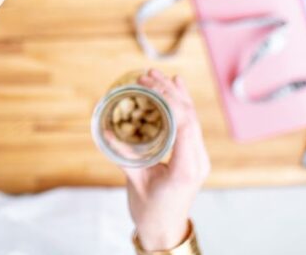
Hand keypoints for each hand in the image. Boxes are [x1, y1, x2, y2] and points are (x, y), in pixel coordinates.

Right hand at [124, 70, 209, 250]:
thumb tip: (106, 129)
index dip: (169, 100)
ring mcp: (198, 157)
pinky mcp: (193, 154)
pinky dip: (181, 104)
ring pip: (192, 117)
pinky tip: (177, 86)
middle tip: (147, 75)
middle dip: (169, 91)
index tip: (148, 86)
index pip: (185, 125)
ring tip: (158, 74)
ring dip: (176, 94)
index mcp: (186, 167)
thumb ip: (123, 156)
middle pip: (189, 116)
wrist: (165, 231)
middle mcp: (198, 159)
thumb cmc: (150, 212)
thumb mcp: (135, 183)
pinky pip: (190, 124)